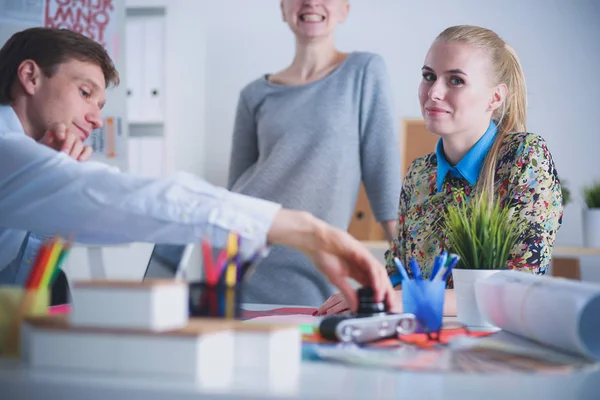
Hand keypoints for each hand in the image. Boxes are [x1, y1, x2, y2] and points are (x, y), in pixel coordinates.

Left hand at [40, 123, 92, 160]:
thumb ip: (45, 139)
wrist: (48, 162)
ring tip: (70, 159)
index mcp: (56, 131)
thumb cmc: (44, 153)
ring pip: (80, 143)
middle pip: (72, 135)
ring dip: (75, 151)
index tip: (60, 138)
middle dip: (68, 144)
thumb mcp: (41, 146)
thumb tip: (49, 134)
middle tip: (64, 153)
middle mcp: (67, 135)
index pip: (60, 126)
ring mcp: (76, 143)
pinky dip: (85, 154)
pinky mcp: (82, 151)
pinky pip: (88, 150)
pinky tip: (79, 160)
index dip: (60, 131)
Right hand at [268, 209, 396, 313]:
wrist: (315, 242)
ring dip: (384, 287)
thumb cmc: (323, 256)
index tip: (383, 309)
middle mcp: (364, 265)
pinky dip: (376, 279)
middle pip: (380, 280)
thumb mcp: (336, 279)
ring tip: (384, 301)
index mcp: (358, 272)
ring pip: (379, 273)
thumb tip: (354, 308)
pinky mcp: (362, 252)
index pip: (373, 285)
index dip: (380, 296)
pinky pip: (372, 267)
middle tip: (390, 307)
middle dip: (387, 294)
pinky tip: (377, 289)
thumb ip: (347, 293)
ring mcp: (364, 258)